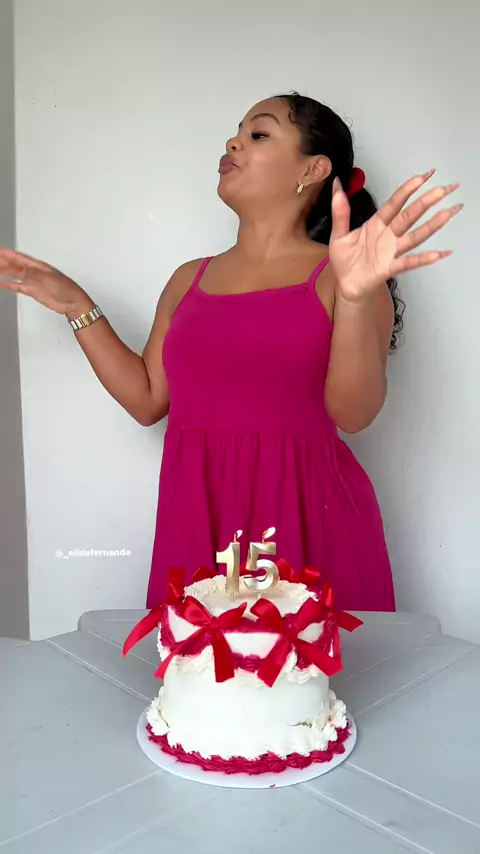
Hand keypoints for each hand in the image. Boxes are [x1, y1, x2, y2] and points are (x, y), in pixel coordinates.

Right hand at [0, 248, 92, 316]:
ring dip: (3, 272)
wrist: (71, 302)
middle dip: (2, 262)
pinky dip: (9, 285)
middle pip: (13, 265)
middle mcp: (33, 272)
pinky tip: (2, 284)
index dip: (6, 254)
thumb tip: (17, 271)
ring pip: (14, 274)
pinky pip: (17, 286)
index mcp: (37, 265)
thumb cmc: (63, 289)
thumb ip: (29, 275)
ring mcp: (33, 281)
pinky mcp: (33, 291)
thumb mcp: (44, 279)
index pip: (17, 257)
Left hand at [328, 170, 461, 302]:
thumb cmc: (345, 261)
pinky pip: (408, 262)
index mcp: (377, 224)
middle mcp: (388, 235)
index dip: (408, 189)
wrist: (345, 286)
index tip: (424, 176)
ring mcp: (392, 252)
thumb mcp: (339, 234)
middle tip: (445, 188)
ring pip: (415, 236)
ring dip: (432, 225)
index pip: (395, 203)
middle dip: (427, 202)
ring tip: (448, 213)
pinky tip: (439, 253)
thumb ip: (340, 212)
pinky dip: (423, 259)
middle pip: (410, 216)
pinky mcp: (390, 268)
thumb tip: (337, 185)